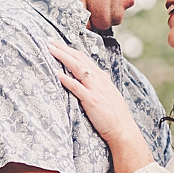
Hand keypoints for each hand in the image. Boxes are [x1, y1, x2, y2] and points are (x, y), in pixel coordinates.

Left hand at [50, 42, 144, 168]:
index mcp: (102, 77)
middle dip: (63, 49)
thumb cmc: (114, 116)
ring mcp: (95, 89)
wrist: (123, 130)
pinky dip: (66, 79)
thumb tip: (84, 81)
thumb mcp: (107, 95)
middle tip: (50, 42)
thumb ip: (96, 86)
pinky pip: (77, 87)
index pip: (84, 58)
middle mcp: (99, 79)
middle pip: (78, 58)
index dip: (70, 50)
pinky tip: (56, 74)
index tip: (58, 44)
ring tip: (50, 51)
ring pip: (77, 67)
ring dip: (62, 57)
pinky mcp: (92, 100)